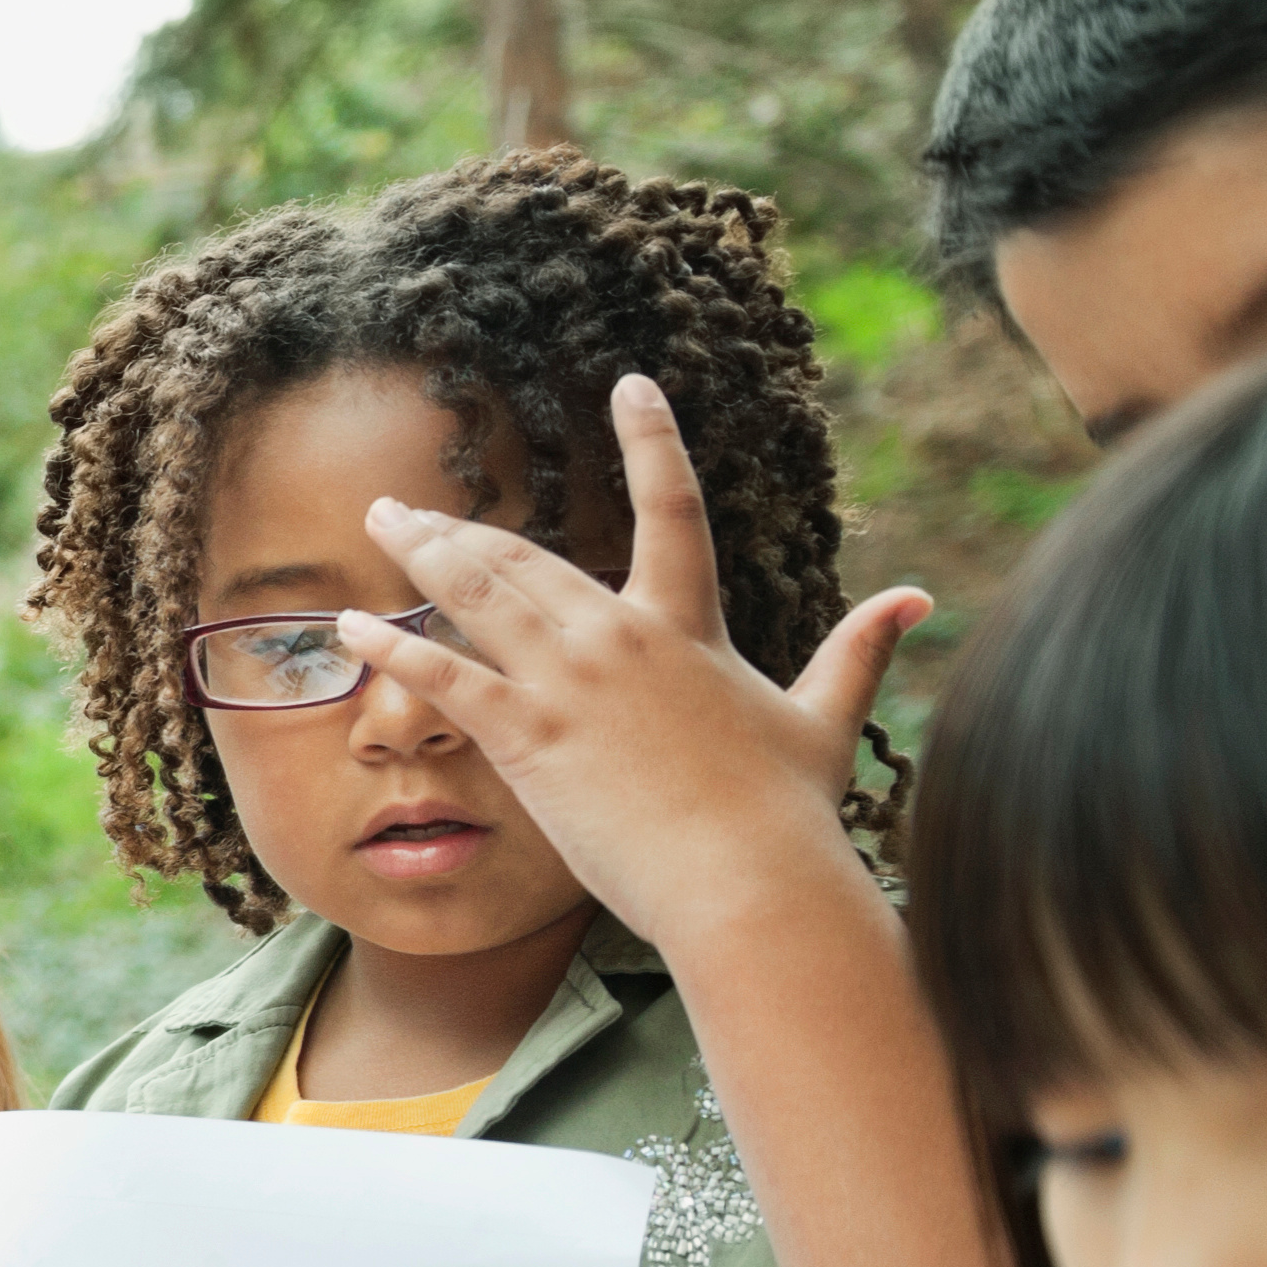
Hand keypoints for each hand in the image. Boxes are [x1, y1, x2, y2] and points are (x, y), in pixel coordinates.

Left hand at [344, 374, 920, 957]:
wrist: (746, 882)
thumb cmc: (786, 813)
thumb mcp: (826, 718)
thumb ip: (860, 651)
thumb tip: (919, 597)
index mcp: (689, 625)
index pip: (674, 507)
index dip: (653, 439)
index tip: (629, 384)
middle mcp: (622, 637)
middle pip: (528, 553)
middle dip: (458, 524)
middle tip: (403, 504)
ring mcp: (570, 683)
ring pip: (479, 593)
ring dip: (420, 554)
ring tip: (378, 526)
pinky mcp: (528, 736)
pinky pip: (444, 676)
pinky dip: (392, 647)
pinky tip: (347, 626)